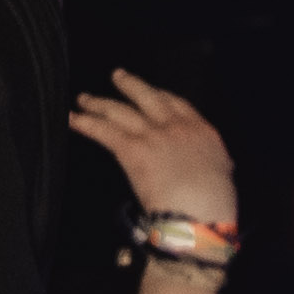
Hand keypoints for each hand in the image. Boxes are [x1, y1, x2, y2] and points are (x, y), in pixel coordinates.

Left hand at [68, 69, 238, 231]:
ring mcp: (153, 135)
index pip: (177, 103)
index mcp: (201, 131)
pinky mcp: (133, 149)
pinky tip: (72, 119)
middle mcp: (176, 127)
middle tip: (117, 76)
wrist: (199, 217)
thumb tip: (210, 165)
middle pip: (147, 96)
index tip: (150, 90)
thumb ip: (210, 161)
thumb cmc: (214, 205)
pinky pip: (103, 130)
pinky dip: (85, 123)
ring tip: (84, 98)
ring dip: (99, 102)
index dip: (160, 94)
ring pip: (120, 110)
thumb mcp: (221, 174)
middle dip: (129, 84)